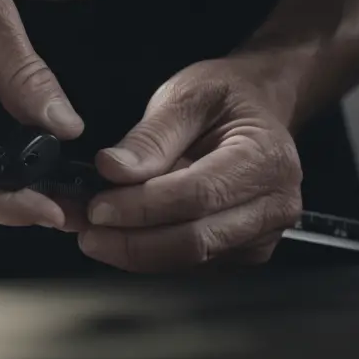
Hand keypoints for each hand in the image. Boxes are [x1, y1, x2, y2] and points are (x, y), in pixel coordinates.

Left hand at [79, 56, 303, 271]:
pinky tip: (119, 234)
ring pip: (188, 259)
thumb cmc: (228, 97)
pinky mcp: (241, 251)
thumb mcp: (187, 96)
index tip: (98, 206)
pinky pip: (189, 263)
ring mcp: (260, 235)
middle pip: (194, 241)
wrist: (259, 108)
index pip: (198, 195)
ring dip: (132, 251)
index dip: (143, 207)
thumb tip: (113, 171)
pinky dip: (148, 252)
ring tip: (91, 231)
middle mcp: (273, 205)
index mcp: (265, 159)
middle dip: (131, 241)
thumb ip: (150, 137)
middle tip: (85, 229)